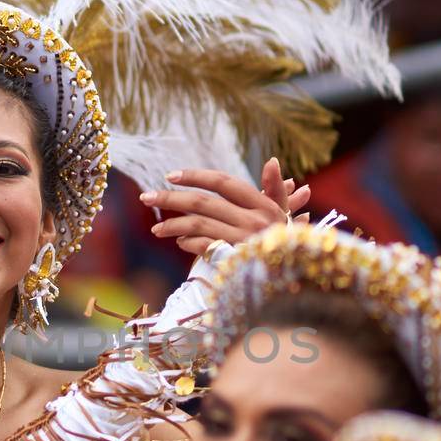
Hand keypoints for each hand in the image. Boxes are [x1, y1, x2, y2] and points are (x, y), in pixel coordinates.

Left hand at [141, 158, 311, 254]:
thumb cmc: (288, 243)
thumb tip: (270, 160)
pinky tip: (179, 241)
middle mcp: (252, 221)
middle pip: (203, 203)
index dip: (196, 176)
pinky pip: (204, 248)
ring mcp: (242, 242)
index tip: (170, 175)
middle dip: (170, 198)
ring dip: (173, 225)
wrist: (295, 279)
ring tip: (156, 228)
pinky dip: (189, 243)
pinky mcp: (234, 262)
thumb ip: (275, 189)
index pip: (223, 182)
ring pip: (199, 225)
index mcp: (262, 205)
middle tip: (146, 197)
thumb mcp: (285, 215)